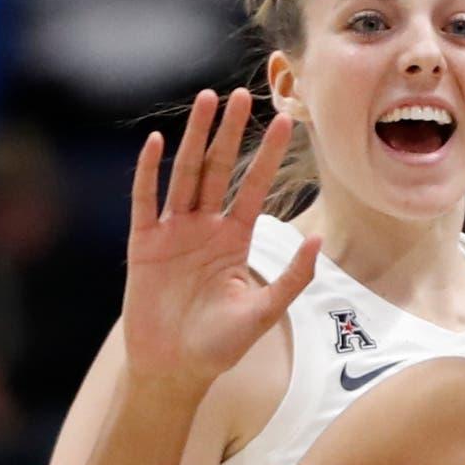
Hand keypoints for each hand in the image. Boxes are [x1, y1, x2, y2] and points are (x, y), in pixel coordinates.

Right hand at [123, 89, 319, 396]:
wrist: (175, 370)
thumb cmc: (220, 346)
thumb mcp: (265, 311)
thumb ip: (292, 276)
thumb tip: (320, 240)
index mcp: (234, 240)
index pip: (253, 187)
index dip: (268, 155)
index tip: (286, 122)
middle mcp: (204, 228)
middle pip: (218, 170)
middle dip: (230, 133)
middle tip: (241, 94)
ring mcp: (172, 233)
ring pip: (185, 175)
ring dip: (195, 138)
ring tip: (206, 101)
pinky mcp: (143, 244)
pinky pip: (146, 201)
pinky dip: (150, 172)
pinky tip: (159, 142)